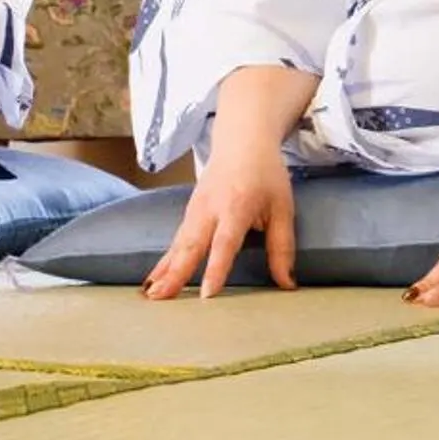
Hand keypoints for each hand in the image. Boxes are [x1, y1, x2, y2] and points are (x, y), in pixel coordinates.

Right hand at [143, 137, 295, 301]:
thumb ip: (282, 247)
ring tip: (151, 295)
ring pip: (178, 243)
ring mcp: (195, 208)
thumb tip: (287, 285)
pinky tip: (155, 280)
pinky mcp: (189, 212)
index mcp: (236, 206)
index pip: (224, 243)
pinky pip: (176, 240)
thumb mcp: (283, 208)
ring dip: (164, 269)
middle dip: (175, 273)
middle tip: (161, 298)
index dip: (215, 268)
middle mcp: (210, 208)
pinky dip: (164, 260)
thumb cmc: (266, 174)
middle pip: (190, 245)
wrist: (242, 140)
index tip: (206, 294)